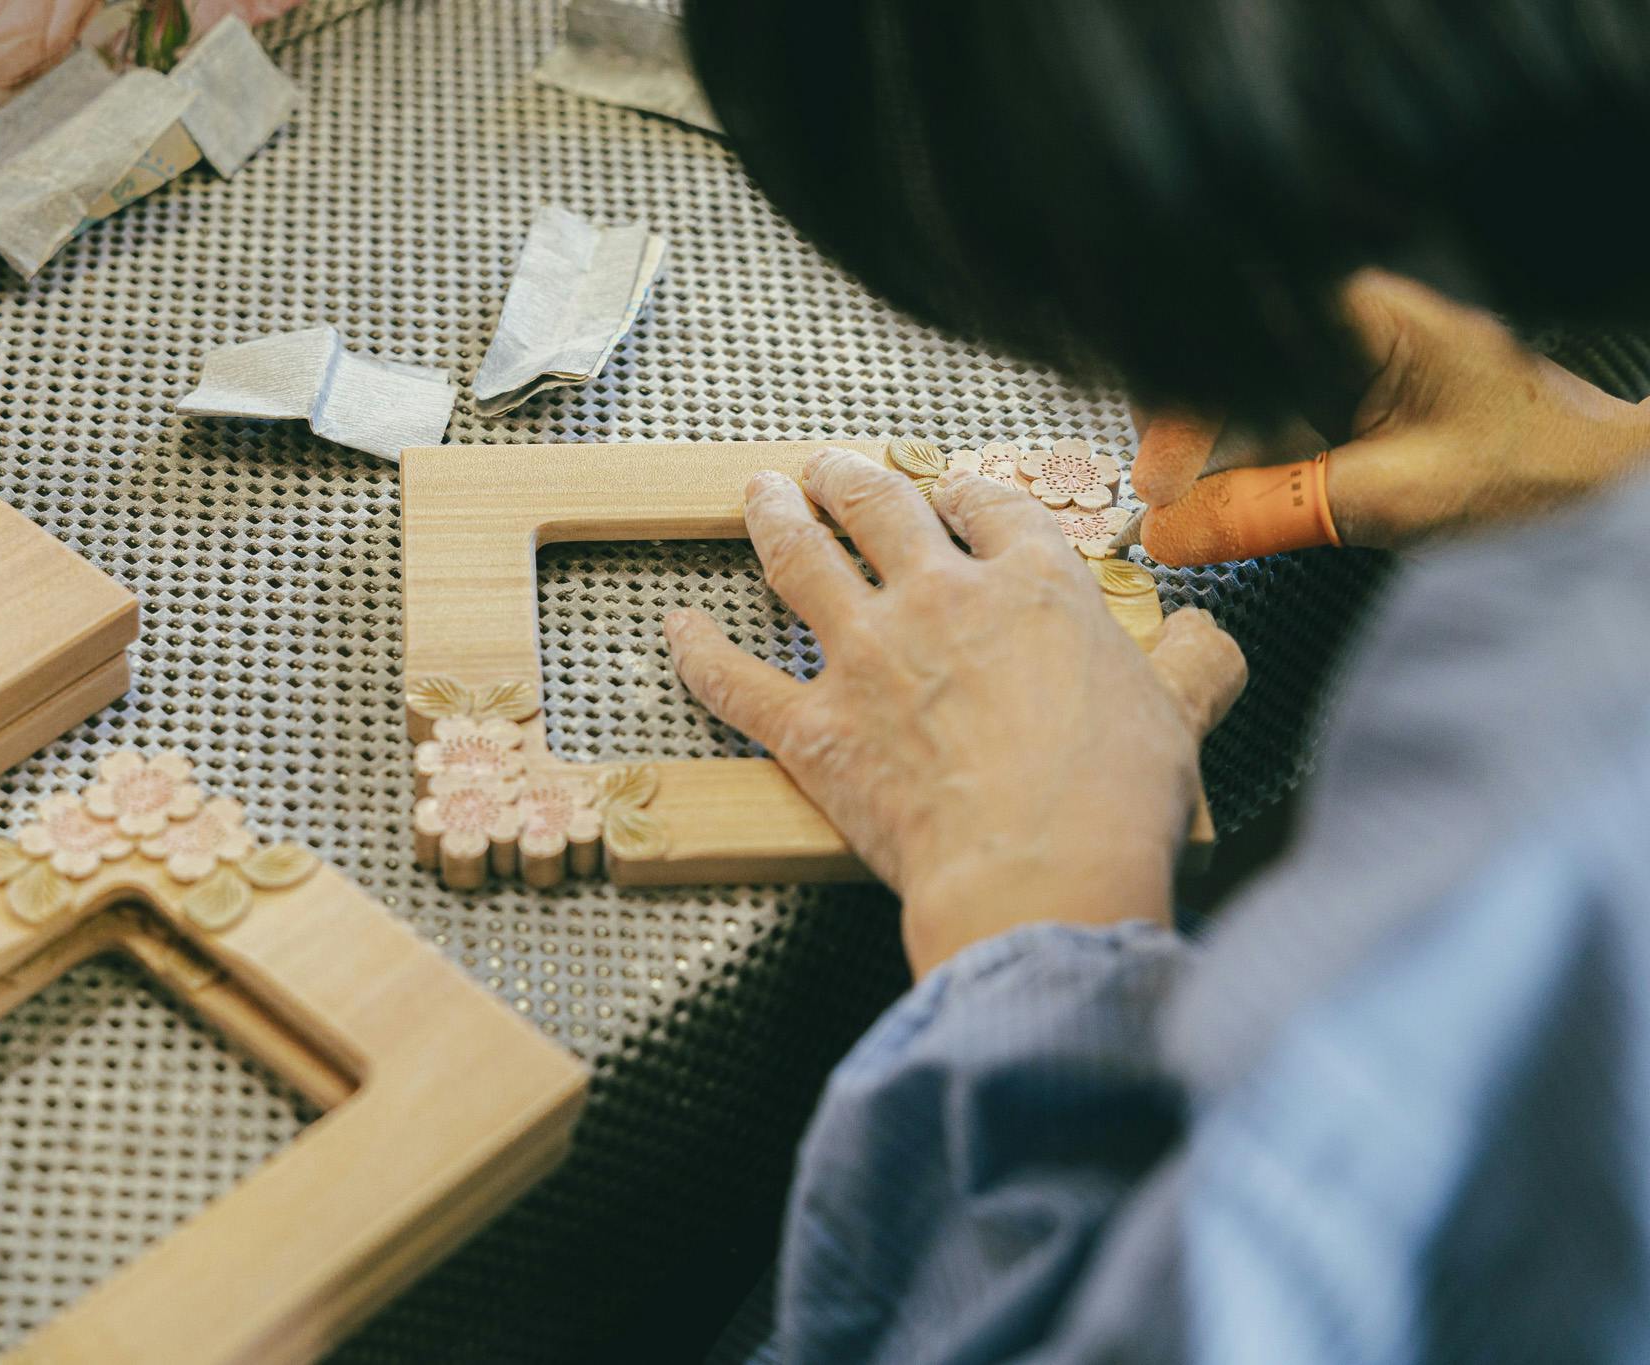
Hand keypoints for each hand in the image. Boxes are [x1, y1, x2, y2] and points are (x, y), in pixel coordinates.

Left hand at [664, 449, 1245, 976]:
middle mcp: (937, 598)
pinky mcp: (810, 728)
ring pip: (800, 562)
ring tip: (759, 493)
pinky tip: (676, 628)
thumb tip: (1211, 637)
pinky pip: (734, 680)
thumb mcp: (1186, 712)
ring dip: (773, 518)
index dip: (967, 492)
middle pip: (880, 508)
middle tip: (829, 465)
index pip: (990, 507)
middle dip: (851, 477)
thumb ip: (1198, 661)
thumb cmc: (1114, 797)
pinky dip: (697, 652)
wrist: (1038, 871)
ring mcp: (864, 658)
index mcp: (1032, 582)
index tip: (953, 493)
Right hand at [1137, 270, 1649, 563]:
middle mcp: (1351, 325)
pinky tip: (1247, 507)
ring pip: (1246, 404)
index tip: (1159, 484)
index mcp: (1364, 316)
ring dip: (1220, 463)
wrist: (1607, 488)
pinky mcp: (1354, 405)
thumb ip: (1272, 511)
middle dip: (1188, 440)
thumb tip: (1171, 531)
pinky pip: (1277, 431)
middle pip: (1225, 368)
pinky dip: (1254, 474)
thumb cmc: (1535, 470)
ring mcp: (1351, 364)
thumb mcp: (1392, 499)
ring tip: (1200, 517)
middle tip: (1167, 506)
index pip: (1233, 341)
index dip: (1182, 413)